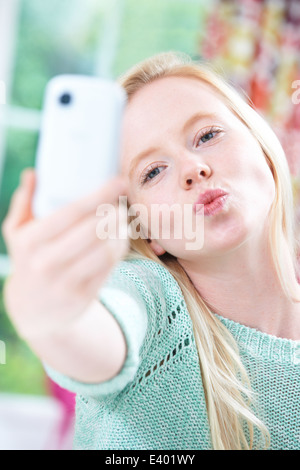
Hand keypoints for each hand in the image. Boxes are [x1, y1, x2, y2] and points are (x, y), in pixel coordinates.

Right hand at [2, 169, 128, 339]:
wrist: (32, 310)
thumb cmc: (27, 261)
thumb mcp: (16, 233)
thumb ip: (23, 202)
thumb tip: (32, 173)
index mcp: (30, 241)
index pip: (71, 212)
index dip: (99, 195)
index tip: (118, 182)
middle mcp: (46, 262)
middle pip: (93, 230)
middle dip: (114, 211)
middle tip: (122, 201)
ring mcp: (65, 282)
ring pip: (106, 250)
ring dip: (121, 231)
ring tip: (123, 219)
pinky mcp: (83, 295)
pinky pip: (109, 267)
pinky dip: (120, 249)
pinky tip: (121, 238)